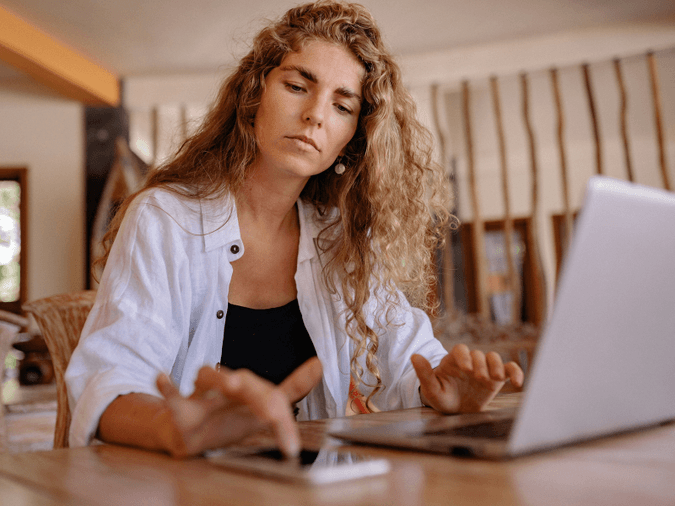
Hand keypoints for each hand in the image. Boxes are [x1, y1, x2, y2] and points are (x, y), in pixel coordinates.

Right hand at [155, 356, 321, 457]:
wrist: (187, 432)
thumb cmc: (226, 418)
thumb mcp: (261, 407)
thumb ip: (291, 388)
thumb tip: (319, 364)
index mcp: (247, 388)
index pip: (269, 393)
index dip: (282, 418)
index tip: (289, 445)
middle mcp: (225, 387)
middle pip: (244, 381)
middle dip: (259, 394)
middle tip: (273, 411)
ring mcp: (202, 396)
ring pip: (208, 378)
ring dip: (221, 380)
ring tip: (233, 384)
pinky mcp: (179, 411)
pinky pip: (171, 398)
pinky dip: (167, 388)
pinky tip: (162, 379)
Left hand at [411, 344, 523, 413]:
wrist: (455, 411)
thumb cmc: (441, 397)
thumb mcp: (431, 389)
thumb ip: (424, 373)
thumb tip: (414, 356)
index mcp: (454, 361)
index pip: (460, 350)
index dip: (464, 356)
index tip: (466, 369)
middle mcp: (470, 361)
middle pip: (479, 354)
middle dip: (481, 364)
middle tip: (479, 378)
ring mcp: (485, 369)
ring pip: (494, 358)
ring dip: (497, 365)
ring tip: (497, 378)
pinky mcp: (497, 379)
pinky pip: (509, 369)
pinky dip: (516, 372)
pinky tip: (518, 383)